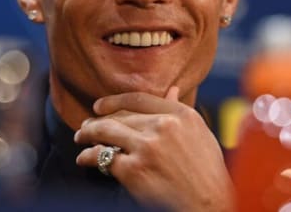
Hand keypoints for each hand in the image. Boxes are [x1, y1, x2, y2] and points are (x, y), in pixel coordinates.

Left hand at [75, 87, 235, 211]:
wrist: (210, 204)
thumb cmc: (208, 172)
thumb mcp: (199, 133)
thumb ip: (180, 111)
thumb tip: (173, 89)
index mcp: (180, 115)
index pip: (138, 99)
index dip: (114, 101)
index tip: (100, 106)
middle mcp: (163, 126)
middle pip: (120, 116)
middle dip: (98, 121)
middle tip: (86, 126)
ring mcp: (147, 148)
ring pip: (106, 132)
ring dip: (88, 133)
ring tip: (80, 138)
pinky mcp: (134, 171)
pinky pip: (103, 157)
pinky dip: (88, 157)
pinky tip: (84, 158)